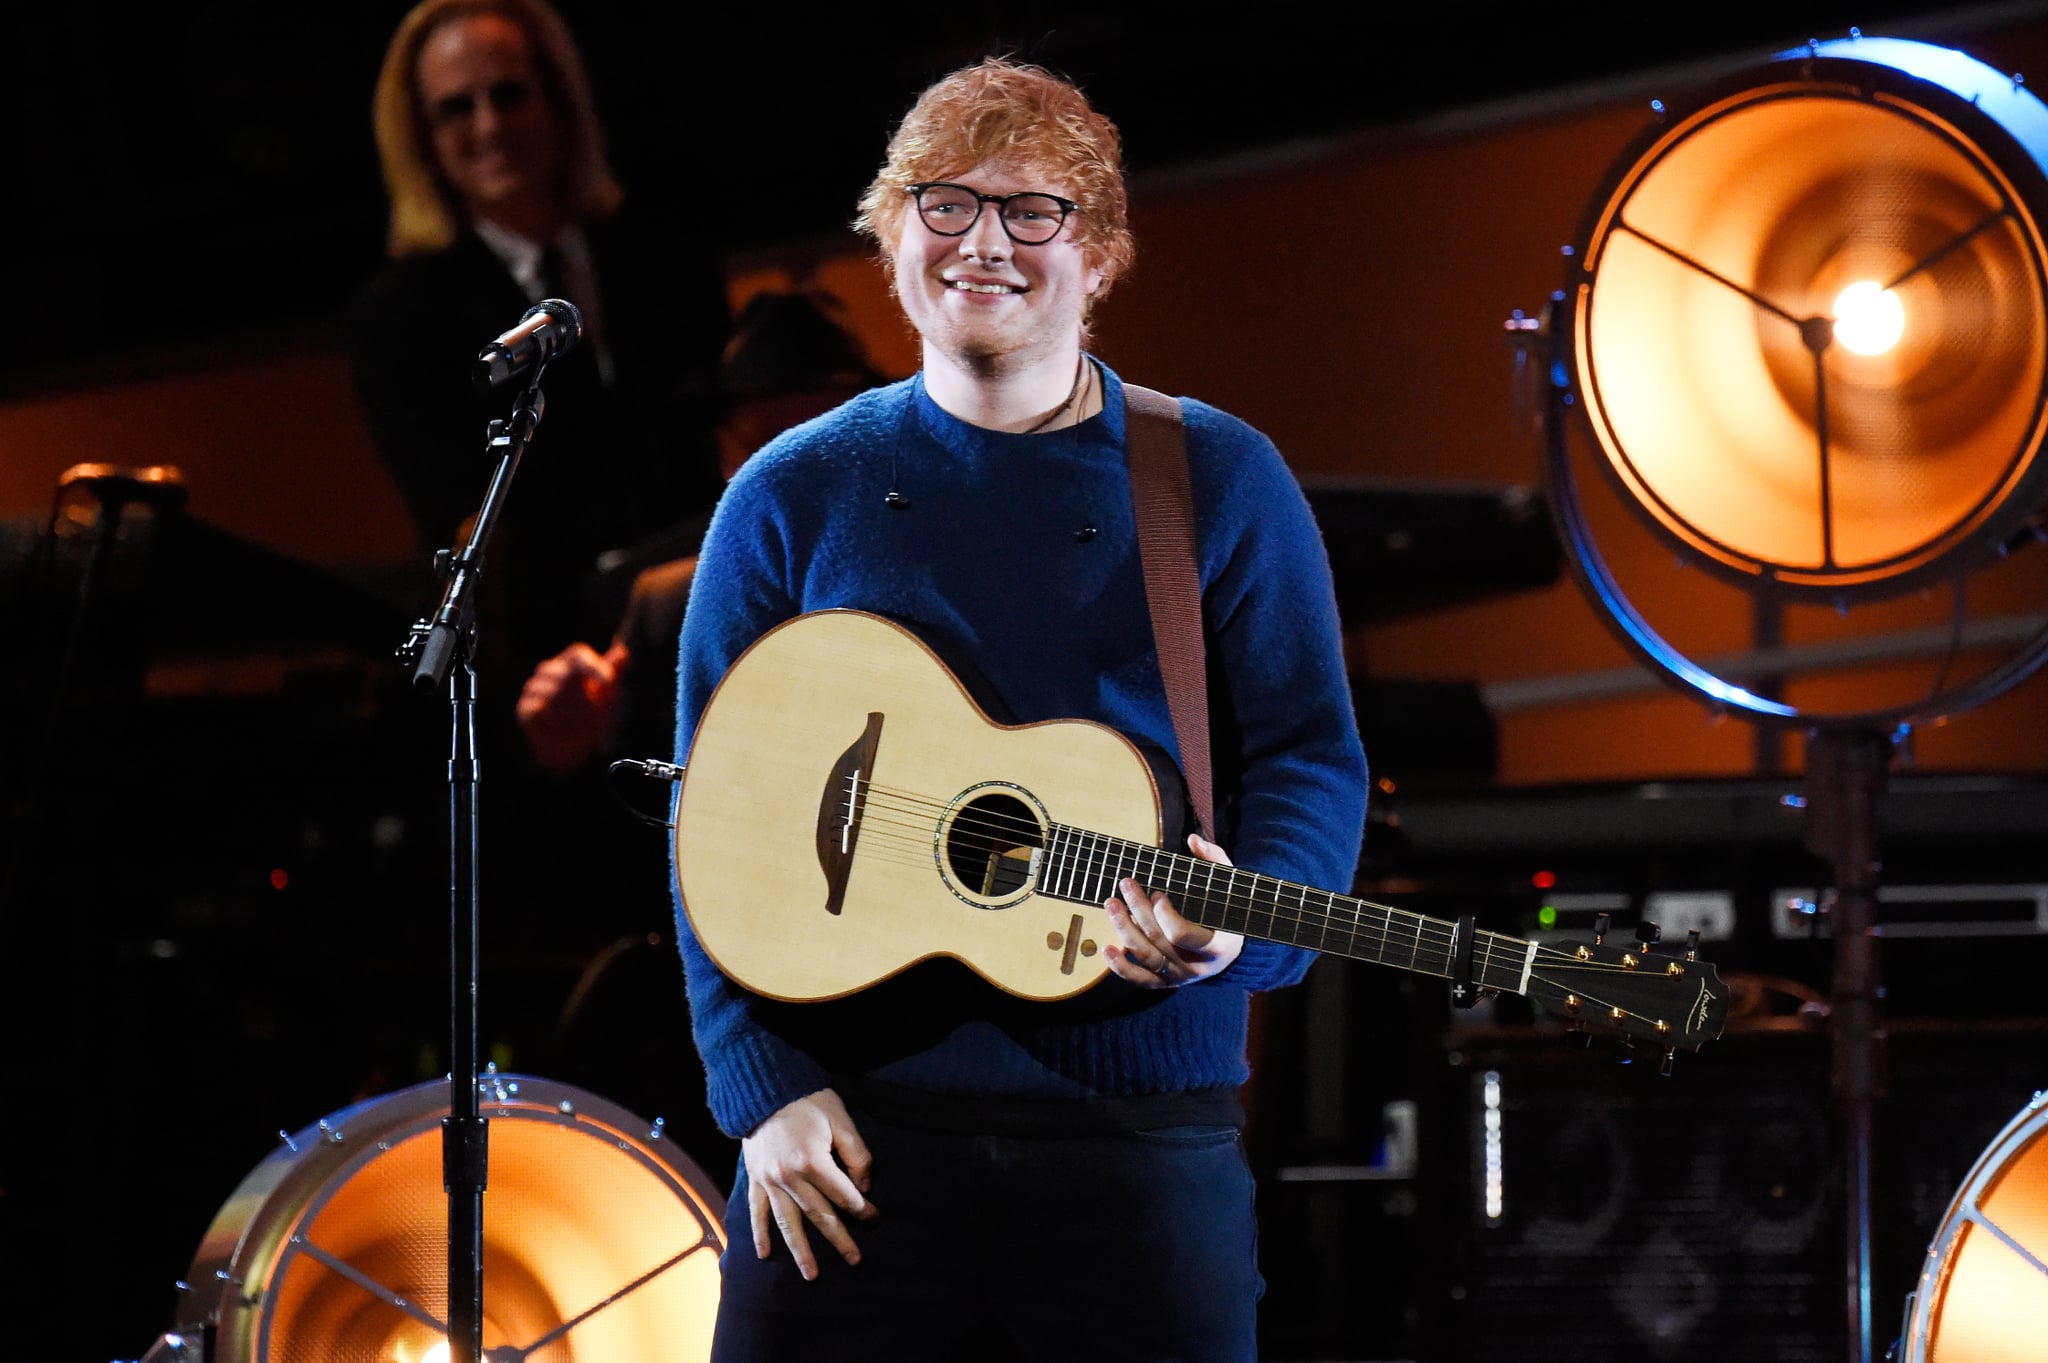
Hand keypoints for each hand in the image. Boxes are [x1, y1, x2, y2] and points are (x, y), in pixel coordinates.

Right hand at [515, 640, 627, 773]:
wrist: (574, 750)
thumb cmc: (592, 717)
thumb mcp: (608, 697)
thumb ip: (612, 672)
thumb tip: (623, 651)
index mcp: (572, 664)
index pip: (578, 654)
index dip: (593, 666)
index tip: (608, 681)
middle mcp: (550, 671)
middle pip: (564, 672)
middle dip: (583, 693)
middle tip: (595, 710)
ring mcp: (534, 688)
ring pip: (550, 691)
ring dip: (570, 709)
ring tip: (579, 722)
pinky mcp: (526, 708)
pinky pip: (537, 708)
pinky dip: (552, 719)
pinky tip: (561, 726)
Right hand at [742, 1088, 876, 1279]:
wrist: (764, 1088)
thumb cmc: (807, 1100)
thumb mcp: (840, 1119)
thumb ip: (856, 1154)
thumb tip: (864, 1186)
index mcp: (813, 1162)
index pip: (843, 1195)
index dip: (862, 1208)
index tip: (874, 1217)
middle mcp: (789, 1178)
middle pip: (819, 1215)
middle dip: (839, 1238)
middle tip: (854, 1260)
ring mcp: (769, 1181)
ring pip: (788, 1222)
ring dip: (801, 1250)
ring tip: (811, 1274)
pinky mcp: (756, 1179)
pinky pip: (757, 1211)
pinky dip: (760, 1234)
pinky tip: (765, 1254)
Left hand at [1103, 833, 1243, 987]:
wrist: (1231, 951)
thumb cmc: (1228, 911)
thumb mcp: (1229, 885)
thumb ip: (1214, 860)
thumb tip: (1193, 840)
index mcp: (1216, 947)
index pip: (1183, 936)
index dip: (1165, 915)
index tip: (1157, 893)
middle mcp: (1196, 966)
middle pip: (1158, 940)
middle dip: (1139, 909)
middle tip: (1127, 884)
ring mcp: (1179, 977)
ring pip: (1146, 956)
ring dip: (1124, 929)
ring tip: (1111, 903)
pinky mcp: (1165, 983)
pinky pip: (1140, 980)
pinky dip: (1120, 967)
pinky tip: (1105, 948)